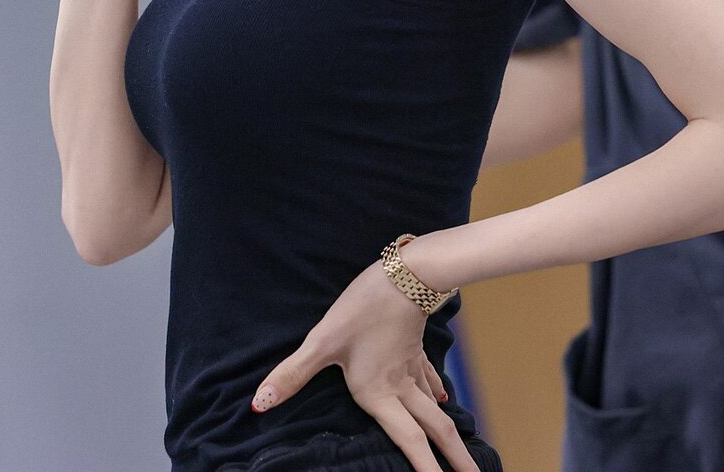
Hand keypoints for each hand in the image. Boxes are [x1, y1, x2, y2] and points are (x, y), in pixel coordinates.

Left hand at [251, 255, 476, 471]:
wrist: (405, 272)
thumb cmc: (364, 308)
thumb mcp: (323, 341)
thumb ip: (293, 374)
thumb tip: (260, 403)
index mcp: (380, 392)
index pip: (409, 441)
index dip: (426, 469)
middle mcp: (401, 387)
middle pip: (434, 431)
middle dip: (455, 460)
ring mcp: (411, 367)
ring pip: (436, 408)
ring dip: (449, 433)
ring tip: (463, 454)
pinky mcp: (414, 347)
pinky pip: (429, 379)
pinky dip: (437, 394)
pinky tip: (442, 397)